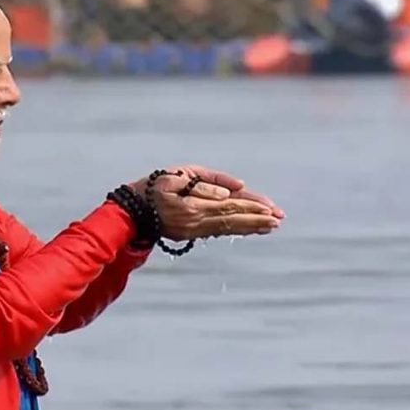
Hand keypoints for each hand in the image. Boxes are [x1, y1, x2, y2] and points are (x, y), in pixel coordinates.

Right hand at [129, 166, 283, 240]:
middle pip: (232, 220)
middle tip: (279, 219)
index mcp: (192, 206)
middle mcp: (195, 222)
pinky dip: (236, 229)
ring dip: (250, 227)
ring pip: (227, 228)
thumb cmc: (153, 186)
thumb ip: (207, 181)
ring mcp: (193, 231)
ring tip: (271, 226)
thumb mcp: (176, 175)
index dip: (251, 208)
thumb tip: (235, 190)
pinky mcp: (190, 234)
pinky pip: (218, 231)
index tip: (271, 209)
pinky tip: (249, 228)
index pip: (229, 207)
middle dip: (257, 219)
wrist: (130, 210)